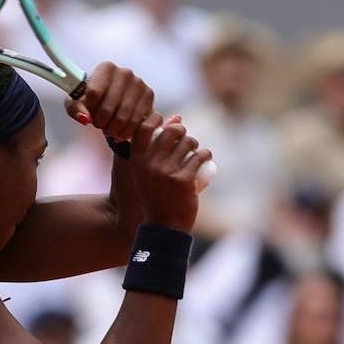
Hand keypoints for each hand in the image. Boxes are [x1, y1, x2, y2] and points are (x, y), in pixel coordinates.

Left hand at [70, 62, 153, 144]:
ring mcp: (139, 83)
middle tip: (99, 125)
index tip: (90, 113)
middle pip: (108, 108)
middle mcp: (124, 72)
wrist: (117, 102)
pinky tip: (121, 131)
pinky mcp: (149, 95)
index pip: (93, 93)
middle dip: (100, 123)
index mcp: (106, 68)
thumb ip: (75, 109)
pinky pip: (136, 122)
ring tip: (109, 130)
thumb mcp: (78, 103)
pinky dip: (126, 132)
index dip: (89, 110)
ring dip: (112, 130)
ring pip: (122, 118)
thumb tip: (84, 118)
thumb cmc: (95, 100)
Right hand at [128, 116, 214, 232]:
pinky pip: (200, 156)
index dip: (158, 120)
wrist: (164, 227)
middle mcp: (149, 163)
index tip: (168, 126)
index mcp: (136, 160)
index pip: (145, 127)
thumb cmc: (154, 196)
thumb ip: (154, 145)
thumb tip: (177, 116)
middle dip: (182, 131)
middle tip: (186, 141)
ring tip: (196, 153)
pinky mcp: (184, 180)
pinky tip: (206, 157)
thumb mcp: (145, 172)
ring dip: (195, 144)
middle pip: (172, 131)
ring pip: (188, 143)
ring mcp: (167, 171)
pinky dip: (206, 154)